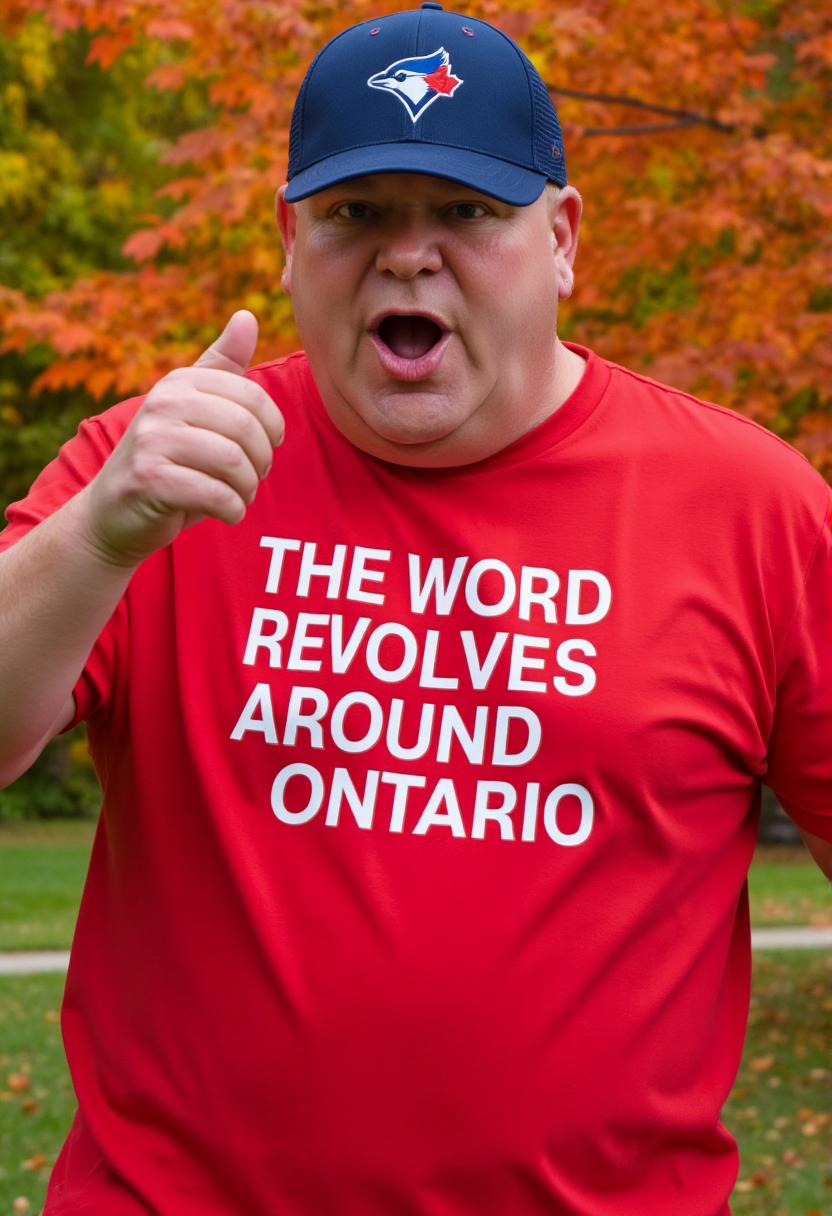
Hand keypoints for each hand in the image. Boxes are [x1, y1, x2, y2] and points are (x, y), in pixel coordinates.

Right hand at [80, 310, 283, 567]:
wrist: (115, 512)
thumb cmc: (167, 459)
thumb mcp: (192, 408)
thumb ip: (221, 367)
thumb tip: (247, 315)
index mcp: (179, 382)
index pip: (251, 396)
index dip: (271, 428)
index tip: (266, 447)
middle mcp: (162, 402)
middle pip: (245, 429)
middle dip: (261, 461)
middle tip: (254, 477)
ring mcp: (152, 439)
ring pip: (234, 463)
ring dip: (248, 489)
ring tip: (240, 495)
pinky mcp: (149, 479)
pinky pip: (216, 495)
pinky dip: (233, 510)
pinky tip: (227, 513)